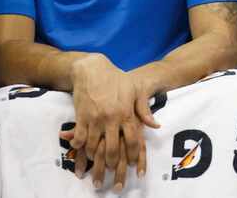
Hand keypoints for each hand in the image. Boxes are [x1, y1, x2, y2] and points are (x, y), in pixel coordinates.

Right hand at [65, 54, 153, 188]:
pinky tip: (84, 149)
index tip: (134, 164)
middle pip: (114, 150)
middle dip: (114, 164)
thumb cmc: (116, 78)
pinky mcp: (81, 117)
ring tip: (98, 161)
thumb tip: (156, 125)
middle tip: (114, 169)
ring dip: (96, 158)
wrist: (92, 68)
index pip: (134, 140)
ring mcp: (95, 118)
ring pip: (95, 147)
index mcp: (126, 112)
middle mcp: (111, 118)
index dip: (135, 156)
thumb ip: (144, 109)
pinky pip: (80, 139)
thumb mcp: (134, 90)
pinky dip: (81, 147)